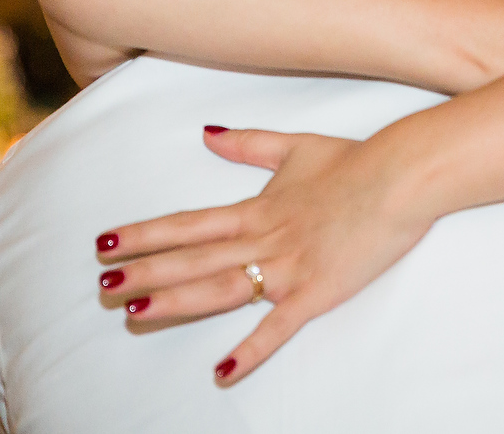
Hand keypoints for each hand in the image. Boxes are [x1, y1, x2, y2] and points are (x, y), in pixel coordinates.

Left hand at [96, 128, 434, 385]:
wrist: (401, 176)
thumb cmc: (356, 161)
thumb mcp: (297, 146)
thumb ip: (249, 144)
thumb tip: (207, 133)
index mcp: (257, 208)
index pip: (189, 224)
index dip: (146, 233)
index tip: (107, 241)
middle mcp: (263, 239)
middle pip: (193, 259)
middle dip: (145, 272)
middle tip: (102, 287)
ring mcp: (288, 267)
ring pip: (220, 288)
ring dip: (175, 301)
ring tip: (134, 312)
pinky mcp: (317, 292)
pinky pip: (278, 328)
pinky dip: (250, 350)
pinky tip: (222, 370)